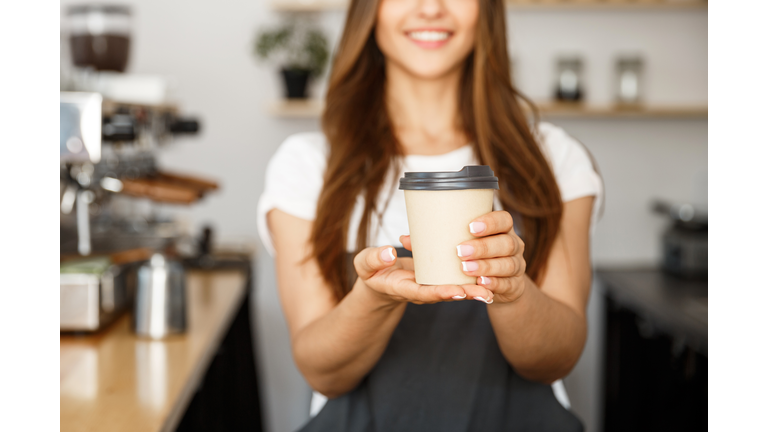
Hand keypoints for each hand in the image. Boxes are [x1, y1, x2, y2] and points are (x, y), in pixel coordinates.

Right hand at [353, 246, 493, 305]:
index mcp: (403, 288)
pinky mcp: (437, 280)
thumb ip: (374, 259)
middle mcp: (421, 291)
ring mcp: (430, 287)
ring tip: (493, 290)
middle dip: (465, 295)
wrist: (379, 280)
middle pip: (445, 294)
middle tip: (486, 294)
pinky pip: (455, 281)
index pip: (423, 292)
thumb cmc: (372, 270)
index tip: (456, 291)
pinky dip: (471, 281)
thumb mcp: (365, 264)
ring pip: (454, 290)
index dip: (440, 292)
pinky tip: (489, 277)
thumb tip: (389, 251)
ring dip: (473, 291)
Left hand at [401, 211, 525, 303]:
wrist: (496, 284)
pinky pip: (508, 285)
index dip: (490, 222)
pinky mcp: (514, 286)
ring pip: (508, 264)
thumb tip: (405, 239)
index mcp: (501, 229)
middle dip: (484, 247)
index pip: (503, 219)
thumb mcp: (457, 245)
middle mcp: (513, 245)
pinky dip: (495, 284)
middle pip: (507, 243)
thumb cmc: (472, 257)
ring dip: (487, 267)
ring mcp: (516, 266)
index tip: (470, 226)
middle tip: (460, 252)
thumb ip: (434, 242)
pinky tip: (482, 284)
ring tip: (467, 269)